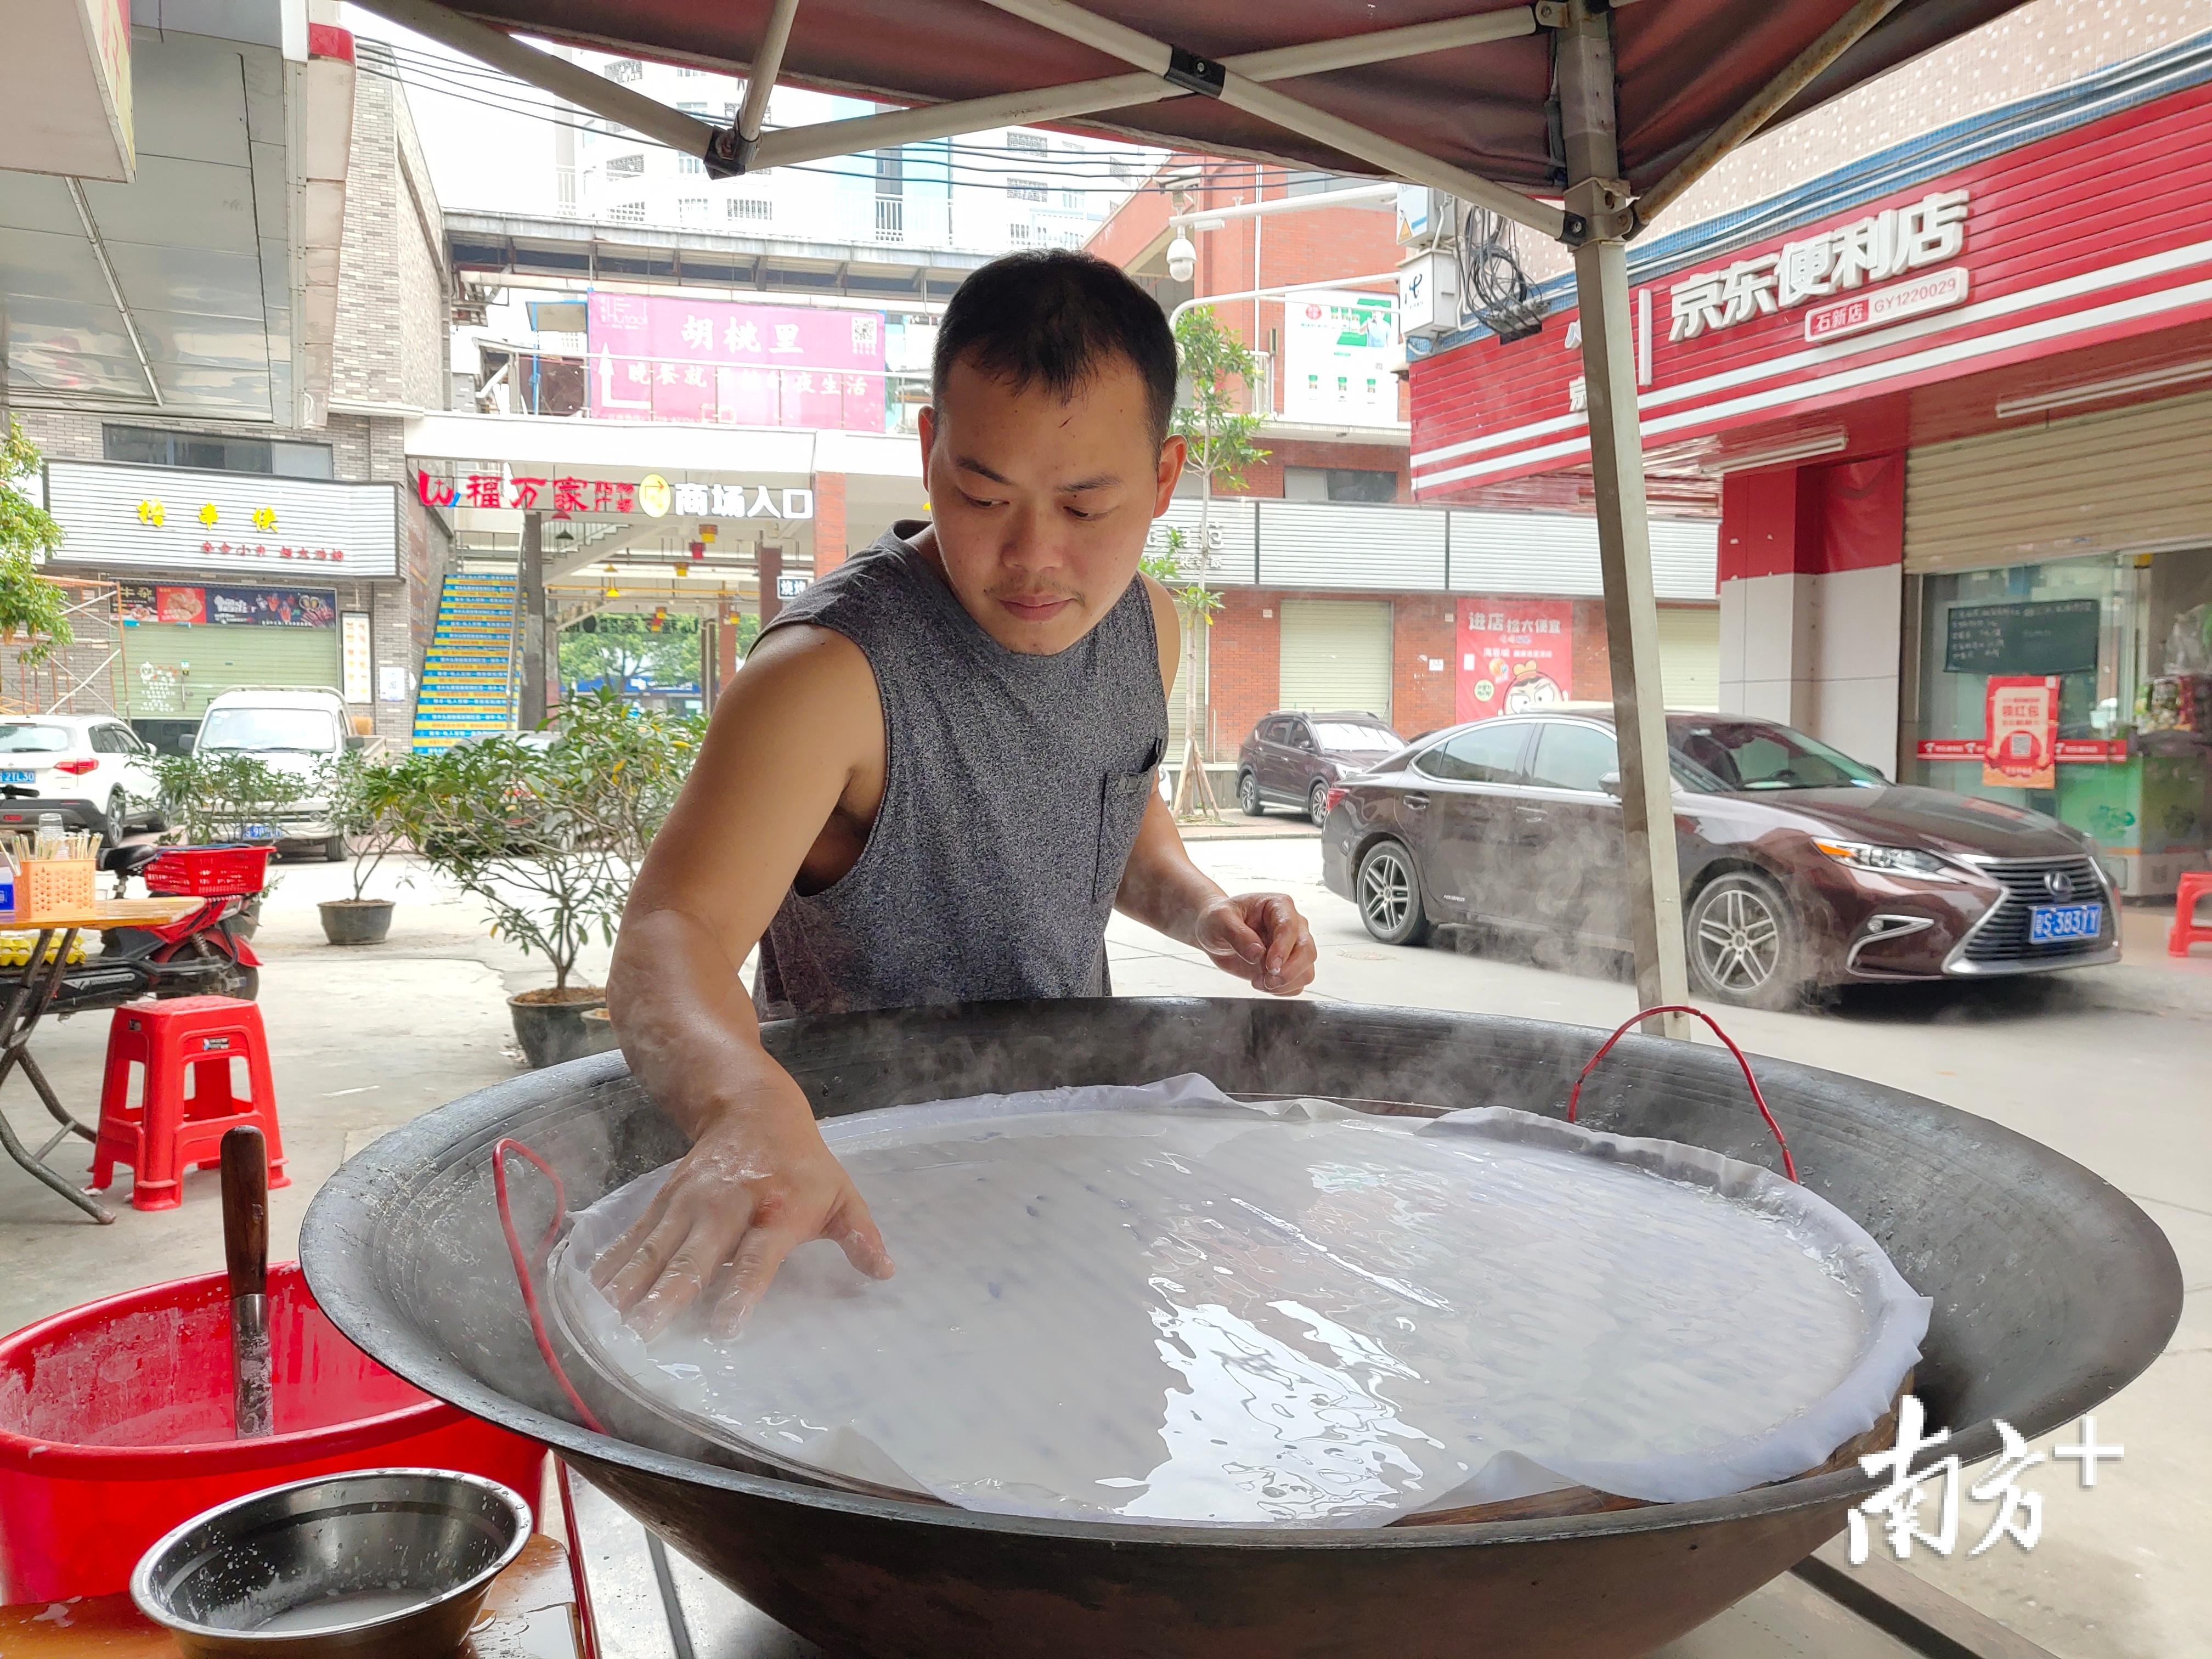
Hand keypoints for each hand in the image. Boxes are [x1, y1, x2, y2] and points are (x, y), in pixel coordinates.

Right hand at [589, 1086, 892, 1339]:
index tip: (725, 1328)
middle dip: (668, 1295)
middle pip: (696, 1255)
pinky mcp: (665, 1197)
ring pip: (657, 1247)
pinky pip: (637, 1232)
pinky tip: (594, 1290)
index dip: (742, 1291)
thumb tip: (884, 1271)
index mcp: (778, 1211)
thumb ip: (860, 1235)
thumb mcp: (840, 1194)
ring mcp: (691, 1201)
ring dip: (632, 1283)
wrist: (751, 1105)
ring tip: (609, 1320)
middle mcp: (729, 1206)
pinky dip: (615, 1260)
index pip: (758, 1257)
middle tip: (642, 1332)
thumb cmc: (802, 1163)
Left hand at [1193, 892, 1316, 994]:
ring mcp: (1293, 947)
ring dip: (1284, 984)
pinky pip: (1297, 984)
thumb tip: (1257, 953)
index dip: (1282, 949)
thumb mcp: (1219, 920)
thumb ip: (1237, 934)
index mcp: (1279, 905)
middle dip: (1289, 971)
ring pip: (1306, 970)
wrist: (1216, 933)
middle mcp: (1293, 925)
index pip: (1290, 928)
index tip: (1270, 966)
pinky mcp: (1289, 966)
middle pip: (1307, 951)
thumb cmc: (1219, 919)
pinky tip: (1262, 983)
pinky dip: (1282, 990)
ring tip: (1258, 982)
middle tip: (1266, 981)